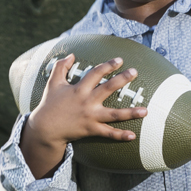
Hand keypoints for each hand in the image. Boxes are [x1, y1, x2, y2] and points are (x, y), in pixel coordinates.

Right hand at [20, 54, 147, 177]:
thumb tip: (71, 55)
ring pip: (114, 114)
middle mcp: (87, 102)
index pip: (96, 73)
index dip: (108, 65)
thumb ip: (61, 66)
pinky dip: (120, 135)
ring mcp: (90, 117)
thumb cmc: (49, 104)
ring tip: (146, 111)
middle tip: (135, 72)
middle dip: (122, 79)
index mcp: (79, 89)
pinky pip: (108, 133)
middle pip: (108, 88)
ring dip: (131, 113)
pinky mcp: (91, 130)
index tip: (120, 60)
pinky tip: (133, 136)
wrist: (45, 128)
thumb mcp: (53, 83)